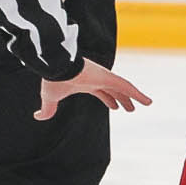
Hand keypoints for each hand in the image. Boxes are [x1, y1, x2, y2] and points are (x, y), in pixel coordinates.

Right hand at [36, 60, 152, 118]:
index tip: (115, 106)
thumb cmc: (53, 79)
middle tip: (129, 108)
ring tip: (145, 104)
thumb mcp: (50, 97)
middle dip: (122, 99)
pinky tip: (148, 102)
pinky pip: (129, 87)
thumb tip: (37, 116)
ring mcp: (105, 78)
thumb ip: (48, 108)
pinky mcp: (110, 77)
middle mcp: (98, 80)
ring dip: (134, 97)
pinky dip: (139, 95)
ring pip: (124, 89)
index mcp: (86, 84)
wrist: (55, 67)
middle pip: (115, 90)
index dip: (109, 100)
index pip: (102, 92)